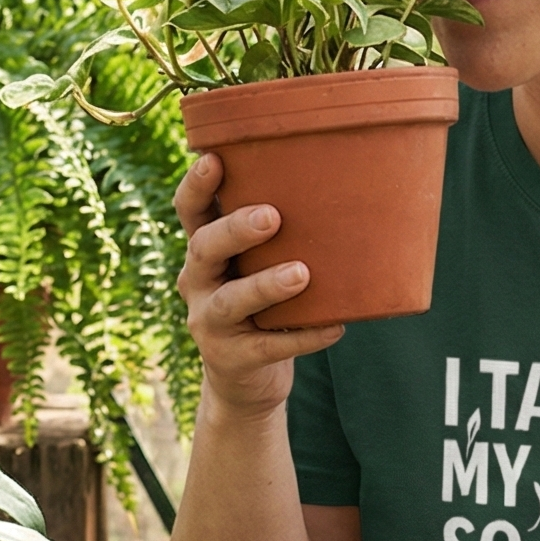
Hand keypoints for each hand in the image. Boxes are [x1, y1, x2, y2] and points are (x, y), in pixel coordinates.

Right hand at [174, 153, 344, 414]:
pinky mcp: (232, 358)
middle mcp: (198, 282)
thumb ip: (281, 237)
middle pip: (204, 248)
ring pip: (230, 301)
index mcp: (204, 251)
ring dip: (265, 285)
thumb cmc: (263, 305)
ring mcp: (210, 323)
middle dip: (235, 230)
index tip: (214, 159)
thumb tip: (349, 187)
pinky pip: (268, 347)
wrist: (245, 380)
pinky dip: (303, 337)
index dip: (197, 186)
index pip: (190, 212)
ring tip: (301, 274)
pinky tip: (335, 327)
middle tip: (272, 216)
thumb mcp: (257, 267)